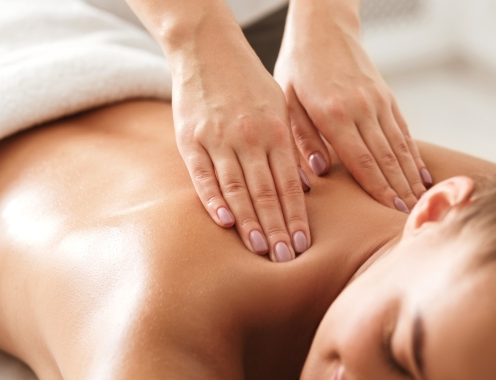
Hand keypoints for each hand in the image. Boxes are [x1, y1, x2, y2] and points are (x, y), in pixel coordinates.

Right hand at [167, 18, 310, 261]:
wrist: (208, 50)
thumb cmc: (249, 84)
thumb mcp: (279, 107)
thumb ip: (290, 147)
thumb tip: (305, 186)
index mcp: (275, 131)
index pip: (289, 183)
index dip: (296, 216)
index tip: (302, 244)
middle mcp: (249, 137)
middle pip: (266, 192)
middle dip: (277, 228)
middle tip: (285, 258)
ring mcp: (218, 138)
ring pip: (236, 187)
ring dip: (249, 221)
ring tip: (259, 249)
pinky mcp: (190, 139)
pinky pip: (202, 175)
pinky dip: (213, 199)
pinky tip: (224, 222)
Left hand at [274, 2, 432, 212]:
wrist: (324, 27)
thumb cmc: (298, 66)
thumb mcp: (287, 99)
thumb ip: (301, 136)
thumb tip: (317, 170)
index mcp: (334, 113)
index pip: (362, 160)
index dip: (380, 189)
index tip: (392, 212)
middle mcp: (362, 109)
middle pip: (386, 158)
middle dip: (400, 190)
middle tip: (411, 218)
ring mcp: (378, 102)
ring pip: (399, 146)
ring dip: (410, 176)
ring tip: (420, 202)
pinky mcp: (386, 97)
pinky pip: (403, 130)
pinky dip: (413, 154)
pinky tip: (421, 172)